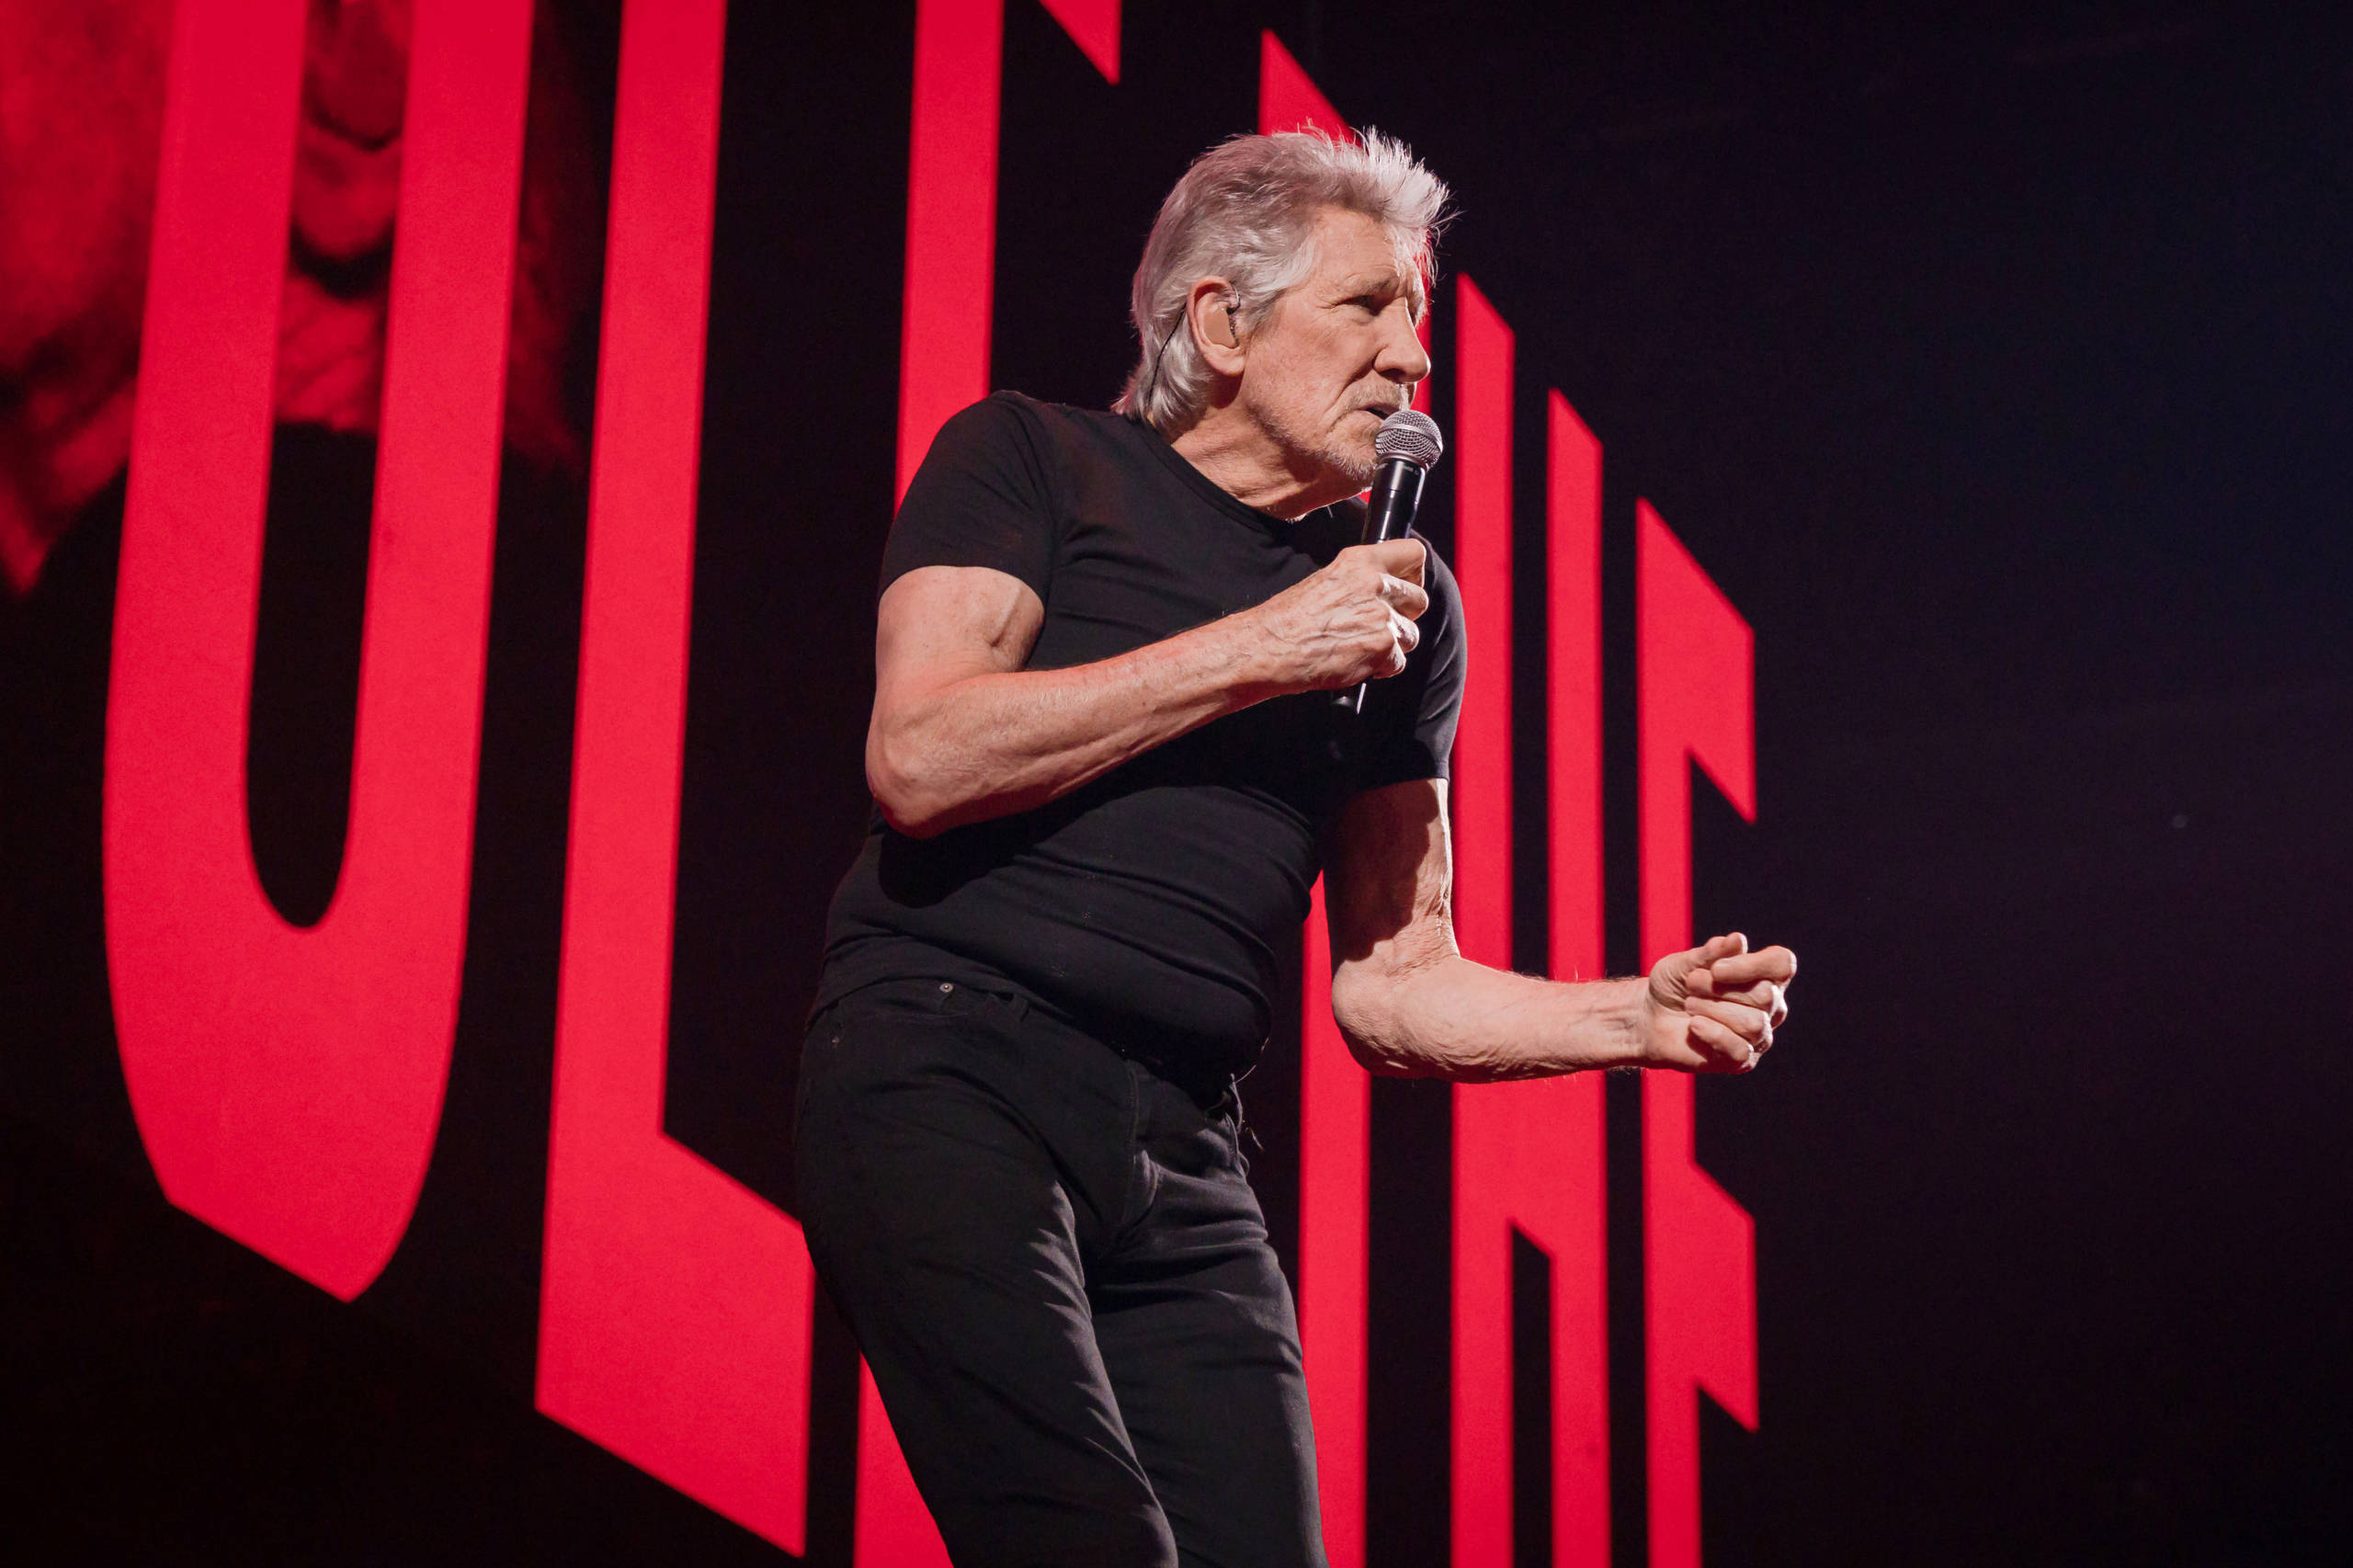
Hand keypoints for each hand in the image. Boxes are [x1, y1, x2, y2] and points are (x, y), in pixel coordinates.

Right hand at [1242, 538, 1427, 692]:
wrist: (1269, 647)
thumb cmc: (1287, 620)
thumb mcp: (1326, 581)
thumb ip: (1359, 581)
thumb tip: (1382, 591)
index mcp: (1359, 561)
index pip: (1414, 554)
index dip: (1413, 575)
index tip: (1405, 587)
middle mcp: (1374, 584)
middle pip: (1419, 599)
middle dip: (1404, 617)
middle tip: (1379, 627)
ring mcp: (1381, 616)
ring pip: (1411, 634)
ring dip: (1391, 646)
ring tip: (1360, 648)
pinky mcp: (1382, 647)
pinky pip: (1399, 662)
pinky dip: (1381, 669)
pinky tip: (1355, 663)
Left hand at [1643, 932, 1795, 1073]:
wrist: (1651, 1017)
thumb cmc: (1675, 985)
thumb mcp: (1685, 963)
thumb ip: (1712, 953)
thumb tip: (1738, 940)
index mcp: (1764, 976)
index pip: (1782, 964)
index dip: (1752, 964)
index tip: (1716, 968)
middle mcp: (1770, 1006)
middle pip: (1765, 995)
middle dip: (1720, 988)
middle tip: (1691, 984)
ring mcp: (1759, 1035)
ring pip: (1753, 1023)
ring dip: (1713, 1009)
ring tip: (1689, 1004)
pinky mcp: (1742, 1060)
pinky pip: (1741, 1049)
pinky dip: (1714, 1034)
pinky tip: (1694, 1025)